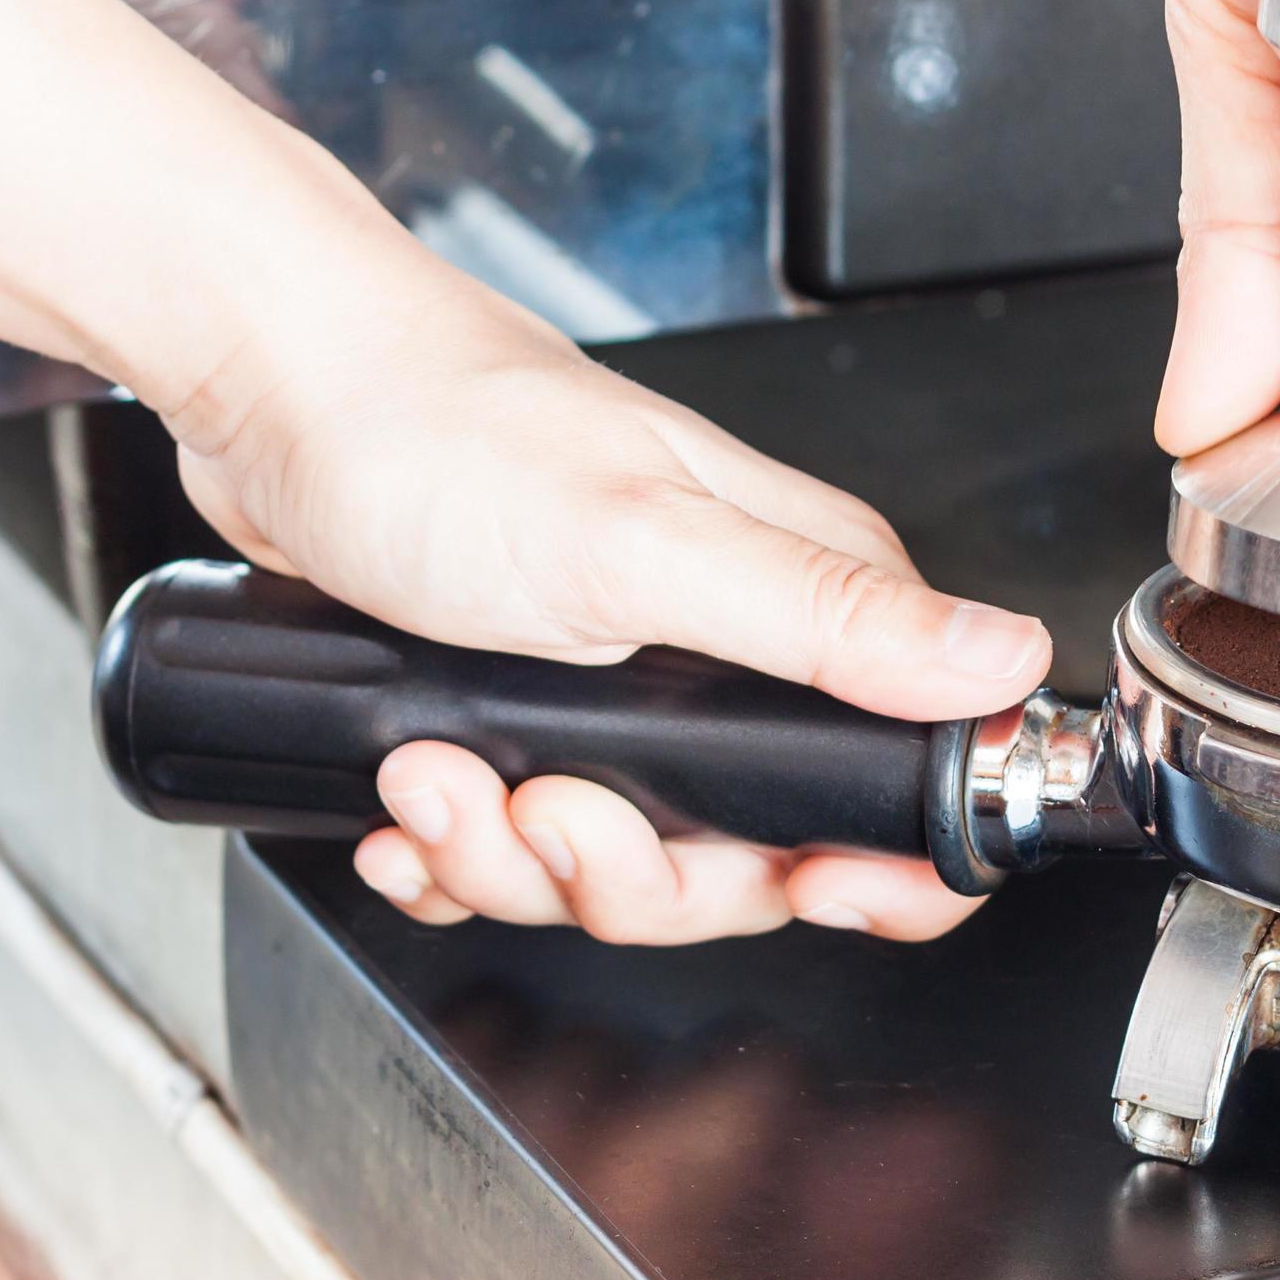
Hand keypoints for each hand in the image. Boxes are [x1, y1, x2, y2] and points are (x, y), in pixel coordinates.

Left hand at [170, 275, 1051, 944]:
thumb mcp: (648, 543)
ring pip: (622, 865)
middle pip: (746, 863)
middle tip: (544, 806)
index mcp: (805, 603)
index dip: (874, 869)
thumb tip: (1003, 663)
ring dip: (508, 856)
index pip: (909, 781)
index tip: (799, 887)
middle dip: (626, 872)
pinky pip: (524, 847)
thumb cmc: (443, 431)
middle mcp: (736, 653)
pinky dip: (456, 850)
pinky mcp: (538, 712)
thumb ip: (831, 622)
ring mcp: (632, 692)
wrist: (276, 391)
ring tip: (435, 774)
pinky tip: (412, 803)